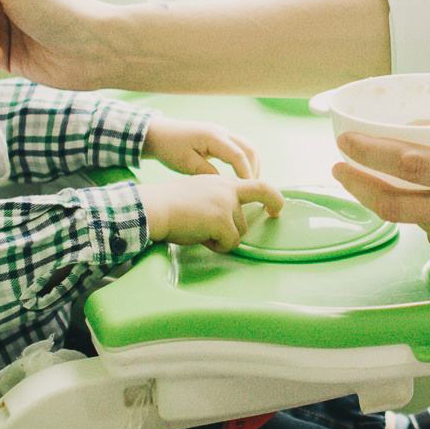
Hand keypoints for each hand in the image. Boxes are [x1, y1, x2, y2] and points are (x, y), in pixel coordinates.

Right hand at [141, 174, 286, 250]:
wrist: (154, 207)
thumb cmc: (170, 205)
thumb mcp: (200, 193)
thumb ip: (218, 199)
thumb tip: (231, 221)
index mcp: (223, 182)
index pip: (259, 185)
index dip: (273, 197)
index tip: (275, 209)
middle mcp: (228, 190)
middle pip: (247, 217)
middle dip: (240, 226)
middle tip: (238, 222)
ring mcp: (226, 204)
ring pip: (238, 233)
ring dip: (221, 238)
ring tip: (198, 230)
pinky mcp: (221, 220)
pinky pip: (230, 243)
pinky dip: (217, 246)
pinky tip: (199, 237)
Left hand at [143, 117, 260, 179]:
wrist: (160, 134)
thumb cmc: (169, 148)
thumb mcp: (185, 163)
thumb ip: (205, 172)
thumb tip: (225, 184)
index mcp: (213, 137)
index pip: (239, 156)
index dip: (246, 174)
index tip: (246, 191)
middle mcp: (222, 132)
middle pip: (250, 148)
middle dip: (254, 169)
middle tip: (251, 190)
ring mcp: (223, 133)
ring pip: (249, 146)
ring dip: (253, 164)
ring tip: (249, 184)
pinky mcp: (222, 138)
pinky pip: (242, 147)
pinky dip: (246, 161)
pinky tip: (241, 175)